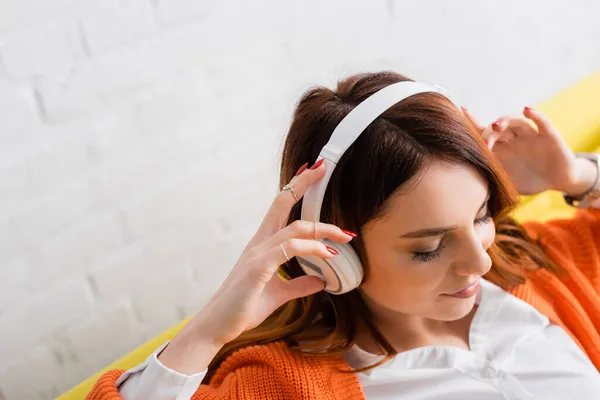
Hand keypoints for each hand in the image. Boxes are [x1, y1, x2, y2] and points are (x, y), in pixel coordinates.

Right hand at [158, 160, 354, 372]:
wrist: (218, 326)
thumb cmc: (242, 307)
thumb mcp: (279, 294)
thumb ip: (299, 284)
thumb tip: (321, 280)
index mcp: (263, 244)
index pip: (280, 208)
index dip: (296, 188)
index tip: (312, 172)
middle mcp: (260, 242)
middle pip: (282, 202)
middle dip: (303, 183)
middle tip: (323, 166)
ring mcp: (258, 253)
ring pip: (295, 228)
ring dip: (323, 229)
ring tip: (345, 236)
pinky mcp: (258, 267)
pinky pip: (290, 249)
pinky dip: (312, 249)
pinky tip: (329, 256)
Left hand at [463, 106, 578, 194]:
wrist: (558, 181)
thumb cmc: (530, 180)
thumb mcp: (507, 182)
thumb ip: (490, 180)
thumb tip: (466, 188)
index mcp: (501, 148)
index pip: (484, 133)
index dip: (473, 123)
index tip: (460, 112)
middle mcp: (514, 138)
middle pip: (498, 128)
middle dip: (488, 132)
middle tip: (483, 142)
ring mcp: (531, 135)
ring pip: (517, 122)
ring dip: (506, 120)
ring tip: (497, 125)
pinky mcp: (549, 136)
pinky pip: (543, 123)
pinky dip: (536, 115)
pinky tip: (527, 110)